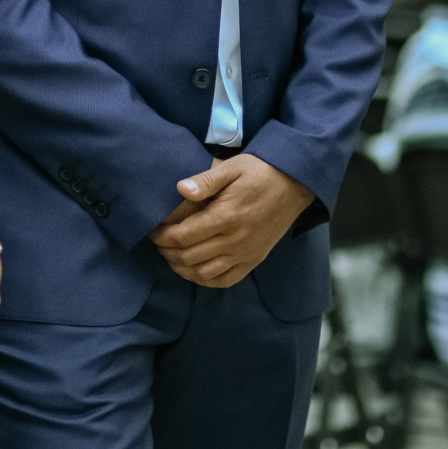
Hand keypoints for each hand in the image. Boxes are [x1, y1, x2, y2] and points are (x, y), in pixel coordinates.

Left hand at [146, 154, 314, 288]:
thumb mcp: (232, 168)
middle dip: (167, 252)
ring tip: (171, 257)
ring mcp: (245, 254)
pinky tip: (194, 270)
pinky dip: (205, 279)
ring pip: (204, 273)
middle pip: (189, 257)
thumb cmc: (260, 172)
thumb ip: (205, 180)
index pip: (183, 237)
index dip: (162, 237)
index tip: (153, 231)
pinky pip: (225, 280)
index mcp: (226, 217)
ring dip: (182, 269)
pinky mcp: (254, 260)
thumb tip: (180, 189)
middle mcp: (235, 241)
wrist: (294, 184)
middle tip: (158, 243)